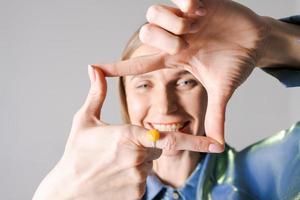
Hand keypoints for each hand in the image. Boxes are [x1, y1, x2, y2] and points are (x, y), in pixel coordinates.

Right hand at [33, 66, 222, 199]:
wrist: (68, 191)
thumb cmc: (75, 154)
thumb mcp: (84, 121)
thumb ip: (97, 94)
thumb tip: (94, 69)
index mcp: (128, 136)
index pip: (167, 136)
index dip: (193, 139)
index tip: (217, 144)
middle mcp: (137, 158)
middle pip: (157, 147)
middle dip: (145, 145)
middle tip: (119, 149)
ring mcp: (138, 179)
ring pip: (149, 165)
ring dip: (137, 162)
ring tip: (112, 164)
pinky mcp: (136, 195)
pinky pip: (143, 182)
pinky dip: (133, 178)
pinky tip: (114, 177)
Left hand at [93, 0, 269, 148]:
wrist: (255, 43)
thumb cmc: (235, 65)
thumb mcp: (222, 92)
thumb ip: (216, 116)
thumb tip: (219, 144)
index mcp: (175, 59)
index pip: (140, 64)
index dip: (117, 67)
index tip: (94, 69)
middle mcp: (175, 39)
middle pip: (145, 34)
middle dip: (163, 41)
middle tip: (186, 45)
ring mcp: (184, 20)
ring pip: (153, 14)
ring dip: (172, 23)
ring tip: (194, 27)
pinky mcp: (197, 2)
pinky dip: (186, 4)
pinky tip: (201, 12)